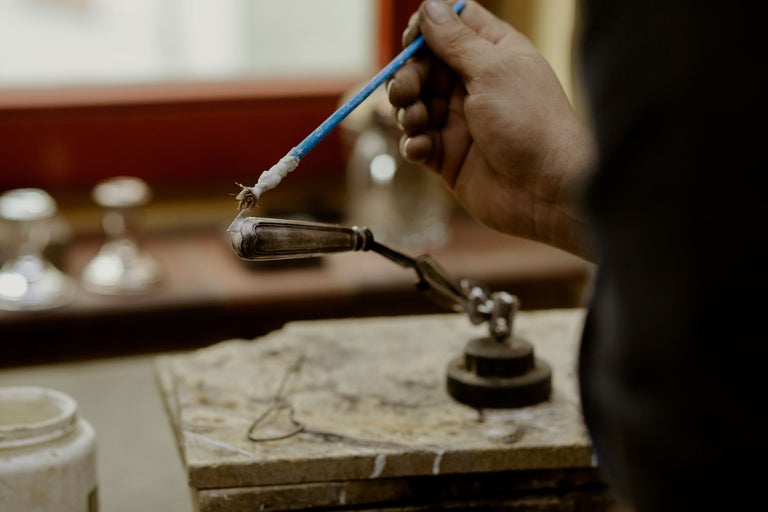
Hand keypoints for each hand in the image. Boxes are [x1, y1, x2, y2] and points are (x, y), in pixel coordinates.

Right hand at [387, 0, 594, 257]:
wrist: (546, 191)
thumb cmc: (529, 123)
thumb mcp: (493, 70)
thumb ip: (456, 41)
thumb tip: (430, 7)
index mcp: (492, 55)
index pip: (452, 27)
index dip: (427, 29)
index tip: (412, 40)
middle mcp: (474, 86)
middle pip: (423, 67)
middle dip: (408, 76)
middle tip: (406, 92)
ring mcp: (460, 123)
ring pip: (415, 106)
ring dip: (407, 111)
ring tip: (418, 122)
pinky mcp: (448, 158)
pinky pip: (417, 144)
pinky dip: (413, 144)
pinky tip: (421, 149)